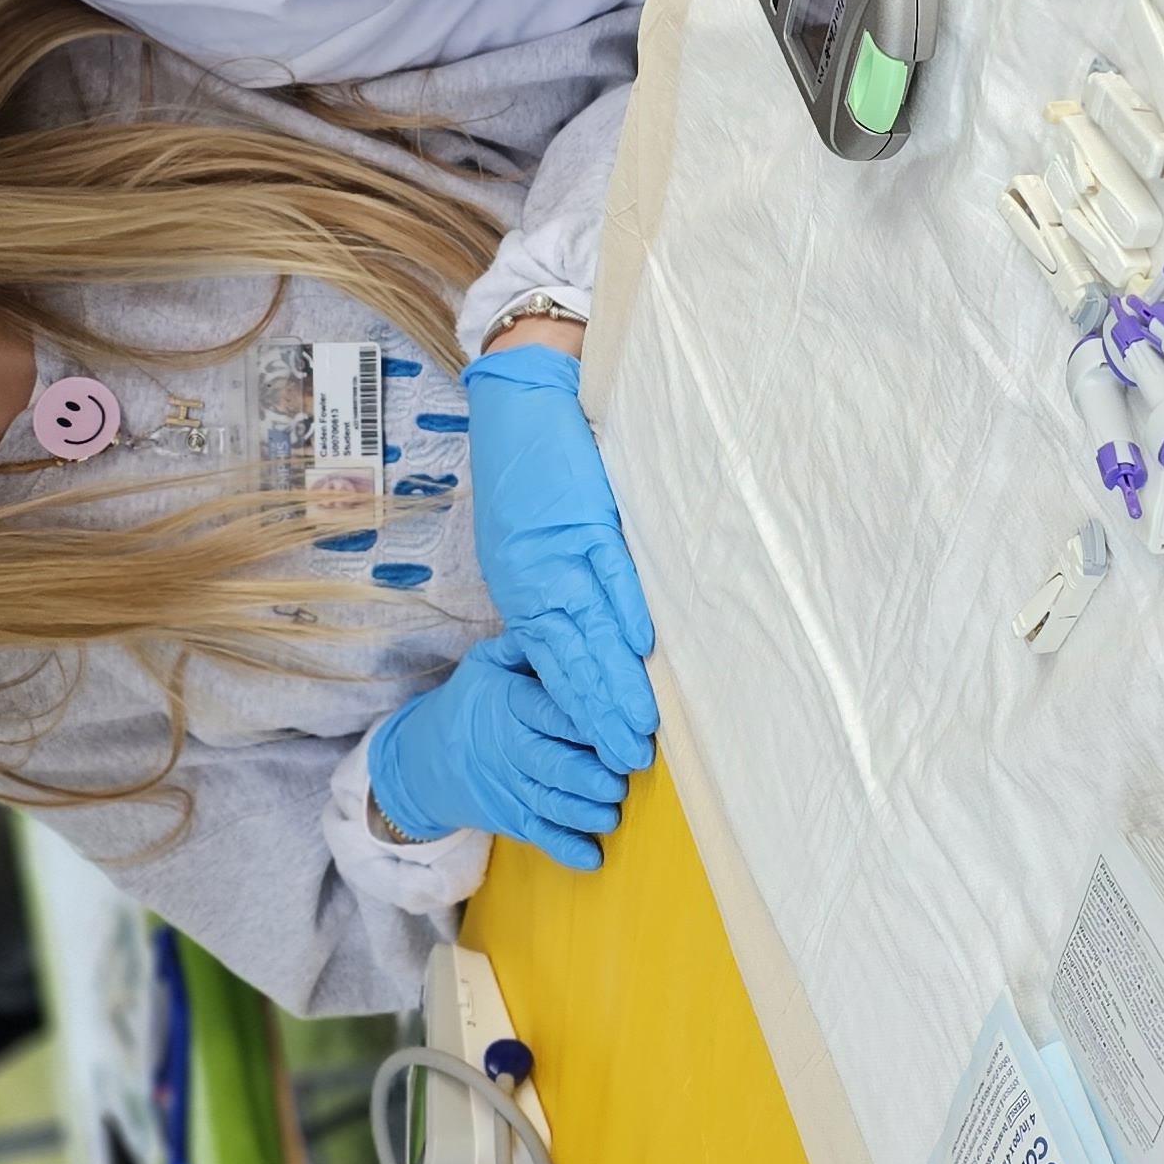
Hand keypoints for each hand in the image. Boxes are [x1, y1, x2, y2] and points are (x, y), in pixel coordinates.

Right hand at [365, 640, 629, 869]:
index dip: (581, 720)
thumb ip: (522, 647)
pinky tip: (592, 857)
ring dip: (582, 811)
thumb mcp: (485, 664)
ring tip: (612, 810)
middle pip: (550, 763)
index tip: (617, 723)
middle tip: (622, 776)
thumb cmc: (471, 701)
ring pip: (548, 802)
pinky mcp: (510, 818)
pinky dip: (564, 850)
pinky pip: (538, 835)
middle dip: (587, 772)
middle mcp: (508, 748)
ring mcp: (508, 787)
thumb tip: (559, 622)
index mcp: (507, 705)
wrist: (423, 760)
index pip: (546, 711)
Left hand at [459, 344, 657, 771]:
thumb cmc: (530, 471)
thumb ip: (552, 588)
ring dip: (616, 682)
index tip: (598, 748)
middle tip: (624, 761)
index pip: (550, 663)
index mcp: (520, 588)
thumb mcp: (527, 540)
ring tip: (641, 726)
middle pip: (569, 661)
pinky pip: (610, 574)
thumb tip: (584, 634)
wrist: (524, 402)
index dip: (576, 708)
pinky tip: (643, 648)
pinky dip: (626, 610)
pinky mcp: (585, 519)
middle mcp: (534, 579)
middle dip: (597, 716)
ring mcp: (559, 552)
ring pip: (590, 631)